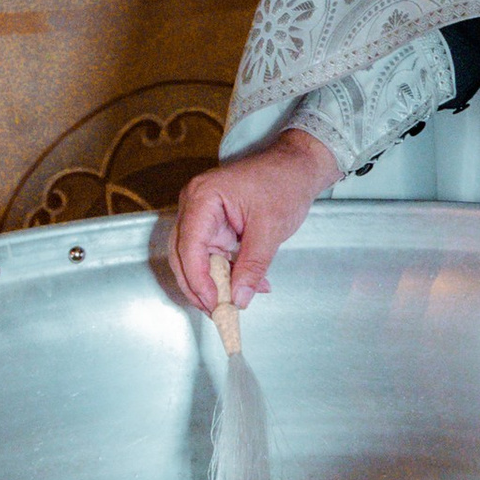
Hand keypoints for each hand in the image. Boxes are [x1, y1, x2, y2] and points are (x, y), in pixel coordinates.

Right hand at [167, 130, 338, 309]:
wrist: (296, 166)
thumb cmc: (284, 183)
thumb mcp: (270, 228)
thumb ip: (253, 265)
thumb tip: (239, 298)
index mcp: (203, 197)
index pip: (189, 245)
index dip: (197, 279)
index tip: (214, 303)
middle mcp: (194, 205)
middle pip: (182, 255)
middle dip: (198, 287)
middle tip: (218, 312)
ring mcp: (201, 215)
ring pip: (194, 259)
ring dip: (212, 283)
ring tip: (234, 303)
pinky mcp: (213, 225)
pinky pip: (210, 255)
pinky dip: (224, 273)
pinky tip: (245, 286)